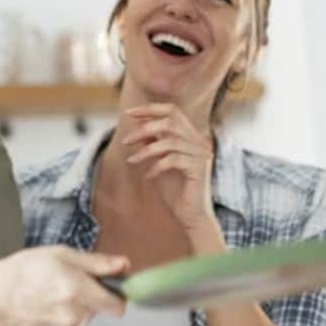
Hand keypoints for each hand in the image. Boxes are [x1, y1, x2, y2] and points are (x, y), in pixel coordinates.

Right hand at [0, 246, 128, 325]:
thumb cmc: (25, 270)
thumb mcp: (62, 254)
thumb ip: (98, 262)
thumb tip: (124, 264)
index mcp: (77, 289)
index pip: (118, 304)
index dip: (118, 291)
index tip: (110, 282)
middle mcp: (75, 313)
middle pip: (104, 307)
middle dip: (95, 294)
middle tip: (73, 279)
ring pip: (89, 314)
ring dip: (81, 303)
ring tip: (56, 289)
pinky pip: (76, 322)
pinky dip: (69, 313)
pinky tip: (50, 302)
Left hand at [123, 103, 218, 238]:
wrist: (190, 215)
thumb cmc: (174, 189)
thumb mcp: (158, 162)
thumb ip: (152, 143)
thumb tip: (137, 126)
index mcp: (190, 136)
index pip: (172, 111)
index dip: (149, 109)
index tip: (128, 113)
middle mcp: (198, 141)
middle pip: (170, 121)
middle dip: (144, 128)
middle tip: (126, 141)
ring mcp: (200, 154)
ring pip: (170, 141)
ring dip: (145, 150)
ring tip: (132, 160)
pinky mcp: (198, 169)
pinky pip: (173, 160)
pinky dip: (156, 166)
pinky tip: (148, 176)